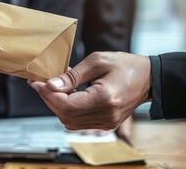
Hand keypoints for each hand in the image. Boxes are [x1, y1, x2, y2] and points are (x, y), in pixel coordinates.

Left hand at [29, 52, 151, 130]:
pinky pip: (78, 122)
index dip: (47, 94)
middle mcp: (106, 116)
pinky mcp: (106, 124)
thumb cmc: (126, 66)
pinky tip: (65, 95)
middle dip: (48, 98)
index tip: (36, 82)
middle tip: (40, 82)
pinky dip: (67, 109)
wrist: (149, 78)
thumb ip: (72, 75)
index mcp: (104, 99)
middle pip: (64, 115)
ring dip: (56, 105)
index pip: (66, 105)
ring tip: (53, 87)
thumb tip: (51, 85)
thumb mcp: (97, 61)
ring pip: (68, 121)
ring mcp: (107, 123)